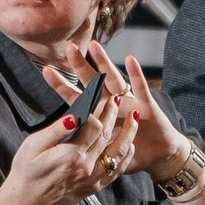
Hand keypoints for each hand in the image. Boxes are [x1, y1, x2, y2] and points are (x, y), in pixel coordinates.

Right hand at [0, 91, 140, 204]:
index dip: (100, 112)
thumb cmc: (26, 173)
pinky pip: (117, 172)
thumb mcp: (33, 146)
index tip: (101, 100)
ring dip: (128, 135)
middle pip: (107, 137)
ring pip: (118, 154)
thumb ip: (56, 130)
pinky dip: (125, 157)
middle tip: (118, 100)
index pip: (94, 127)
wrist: (27, 203)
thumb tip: (73, 116)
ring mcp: (92, 180)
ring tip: (134, 120)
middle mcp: (85, 168)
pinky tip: (129, 146)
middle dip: (114, 116)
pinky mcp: (94, 187)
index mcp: (71, 155)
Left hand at [41, 42, 180, 171]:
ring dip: (105, 63)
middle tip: (69, 48)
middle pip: (93, 82)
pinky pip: (141, 89)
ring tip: (94, 46)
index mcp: (100, 114)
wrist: (158, 158)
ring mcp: (130, 102)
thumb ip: (87, 146)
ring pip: (114, 80)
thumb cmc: (129, 153)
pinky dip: (136, 74)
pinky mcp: (147, 106)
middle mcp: (113, 104)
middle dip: (81, 65)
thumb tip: (58, 153)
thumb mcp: (103, 152)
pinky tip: (130, 59)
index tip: (46, 71)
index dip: (62, 86)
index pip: (77, 98)